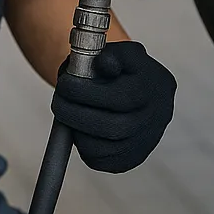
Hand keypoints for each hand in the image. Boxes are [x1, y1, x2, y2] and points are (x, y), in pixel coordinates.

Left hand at [51, 41, 175, 172]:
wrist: (149, 93)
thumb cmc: (131, 70)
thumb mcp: (126, 52)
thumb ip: (113, 53)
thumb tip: (102, 63)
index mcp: (154, 88)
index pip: (120, 98)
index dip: (87, 93)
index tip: (64, 84)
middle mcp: (156, 119)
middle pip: (111, 128)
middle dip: (76, 115)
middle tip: (58, 102)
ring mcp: (145, 143)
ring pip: (104, 149)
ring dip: (77, 132)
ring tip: (68, 113)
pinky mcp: (132, 160)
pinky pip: (101, 161)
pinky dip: (83, 146)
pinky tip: (80, 127)